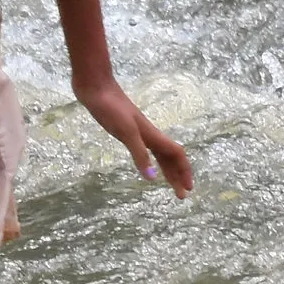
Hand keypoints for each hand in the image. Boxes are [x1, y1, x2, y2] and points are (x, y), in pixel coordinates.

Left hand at [77, 77, 193, 198]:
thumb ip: (139, 154)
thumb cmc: (110, 108)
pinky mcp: (126, 130)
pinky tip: (147, 165)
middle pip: (170, 157)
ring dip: (167, 169)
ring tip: (170, 184)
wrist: (95, 88)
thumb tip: (152, 178)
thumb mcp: (125, 132)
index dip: (183, 171)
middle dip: (178, 175)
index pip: (175, 155)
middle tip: (181, 195)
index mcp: (152, 135)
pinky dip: (151, 160)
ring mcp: (138, 131)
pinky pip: (147, 149)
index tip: (187, 189)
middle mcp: (149, 134)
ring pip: (159, 153)